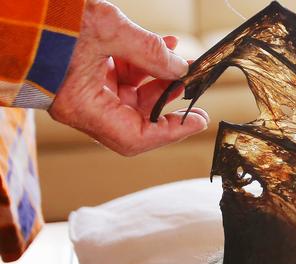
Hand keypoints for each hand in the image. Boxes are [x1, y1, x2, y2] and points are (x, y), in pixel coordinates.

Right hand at [49, 0, 208, 156]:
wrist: (13, 10)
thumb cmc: (49, 21)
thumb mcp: (108, 29)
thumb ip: (148, 51)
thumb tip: (179, 68)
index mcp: (83, 108)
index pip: (135, 137)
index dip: (170, 132)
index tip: (196, 121)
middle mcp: (82, 107)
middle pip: (136, 117)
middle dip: (165, 98)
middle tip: (189, 83)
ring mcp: (81, 92)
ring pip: (130, 95)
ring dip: (156, 77)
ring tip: (176, 56)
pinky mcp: (81, 76)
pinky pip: (119, 79)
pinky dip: (140, 65)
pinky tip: (159, 47)